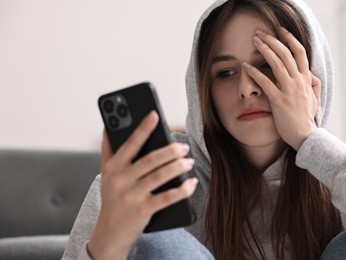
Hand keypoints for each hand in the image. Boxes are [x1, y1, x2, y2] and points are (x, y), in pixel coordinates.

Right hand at [88, 111, 197, 258]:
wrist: (110, 232)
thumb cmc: (112, 198)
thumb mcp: (106, 174)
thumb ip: (108, 151)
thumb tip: (106, 127)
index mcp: (113, 167)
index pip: (130, 144)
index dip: (143, 128)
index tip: (155, 115)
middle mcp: (121, 180)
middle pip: (151, 160)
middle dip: (170, 150)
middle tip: (184, 146)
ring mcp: (132, 196)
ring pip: (160, 176)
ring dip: (178, 167)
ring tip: (189, 162)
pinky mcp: (143, 210)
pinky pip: (167, 198)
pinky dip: (182, 190)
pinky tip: (191, 183)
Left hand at [243, 27, 320, 149]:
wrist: (304, 136)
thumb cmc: (306, 118)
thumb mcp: (314, 99)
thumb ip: (314, 85)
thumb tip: (312, 74)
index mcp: (306, 80)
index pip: (300, 53)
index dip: (290, 39)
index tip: (280, 30)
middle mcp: (298, 82)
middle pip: (285, 53)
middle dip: (272, 40)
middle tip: (260, 33)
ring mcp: (289, 90)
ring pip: (276, 63)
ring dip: (264, 49)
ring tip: (254, 41)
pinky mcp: (279, 100)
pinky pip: (265, 82)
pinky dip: (255, 73)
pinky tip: (245, 66)